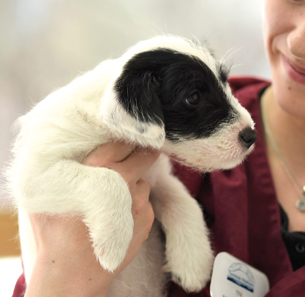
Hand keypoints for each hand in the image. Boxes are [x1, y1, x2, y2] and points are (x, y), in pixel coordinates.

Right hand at [25, 142, 159, 296]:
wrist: (72, 274)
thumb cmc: (56, 233)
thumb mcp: (48, 192)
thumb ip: (62, 167)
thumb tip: (69, 149)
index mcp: (99, 167)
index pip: (123, 141)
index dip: (127, 139)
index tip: (129, 138)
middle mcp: (124, 180)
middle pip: (144, 155)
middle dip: (142, 152)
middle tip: (139, 152)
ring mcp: (139, 200)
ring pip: (143, 181)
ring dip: (134, 184)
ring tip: (116, 198)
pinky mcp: (148, 218)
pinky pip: (145, 202)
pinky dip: (136, 204)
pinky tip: (121, 216)